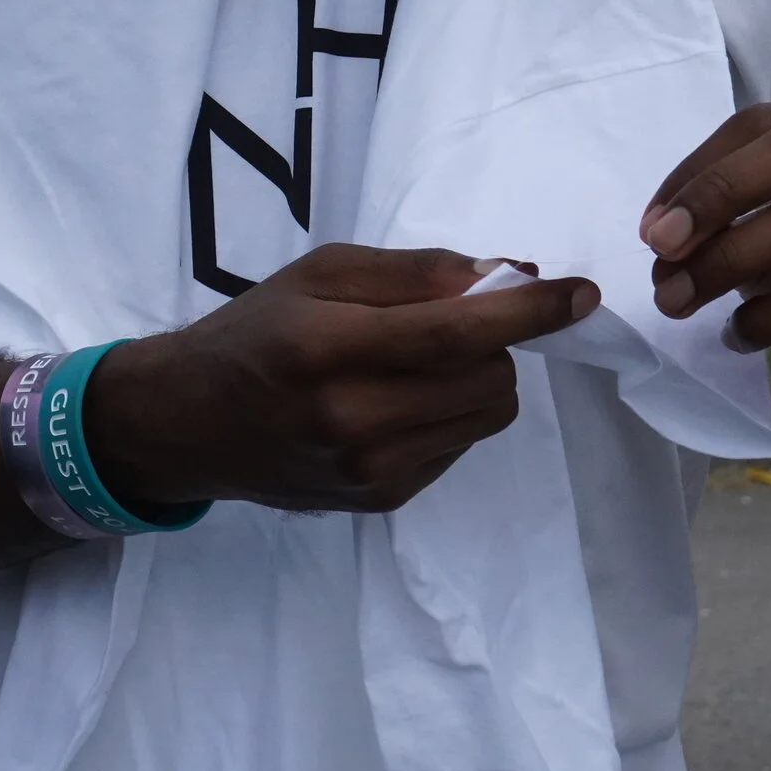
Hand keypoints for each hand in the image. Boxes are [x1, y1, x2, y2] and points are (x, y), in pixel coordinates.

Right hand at [86, 246, 597, 513]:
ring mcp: (370, 469)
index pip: (457, 333)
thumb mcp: (318, 274)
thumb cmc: (255, 332)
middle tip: (448, 324)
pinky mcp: (382, 499)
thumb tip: (506, 274)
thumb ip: (413, 272)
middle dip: (491, 342)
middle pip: (489, 377)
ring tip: (418, 365)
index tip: (579, 292)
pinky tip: (395, 404)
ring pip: (486, 415)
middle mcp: (353, 418)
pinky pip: (459, 447)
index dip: (529, 312)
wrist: (191, 423)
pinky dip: (449, 416)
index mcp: (330, 347)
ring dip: (477, 379)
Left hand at [642, 102, 770, 426]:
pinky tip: (735, 337)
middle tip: (657, 246)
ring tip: (676, 302)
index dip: (696, 168)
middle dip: (714, 195)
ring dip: (726, 262)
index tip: (650, 225)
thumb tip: (660, 231)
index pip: (764, 124)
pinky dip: (764, 318)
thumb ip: (729, 215)